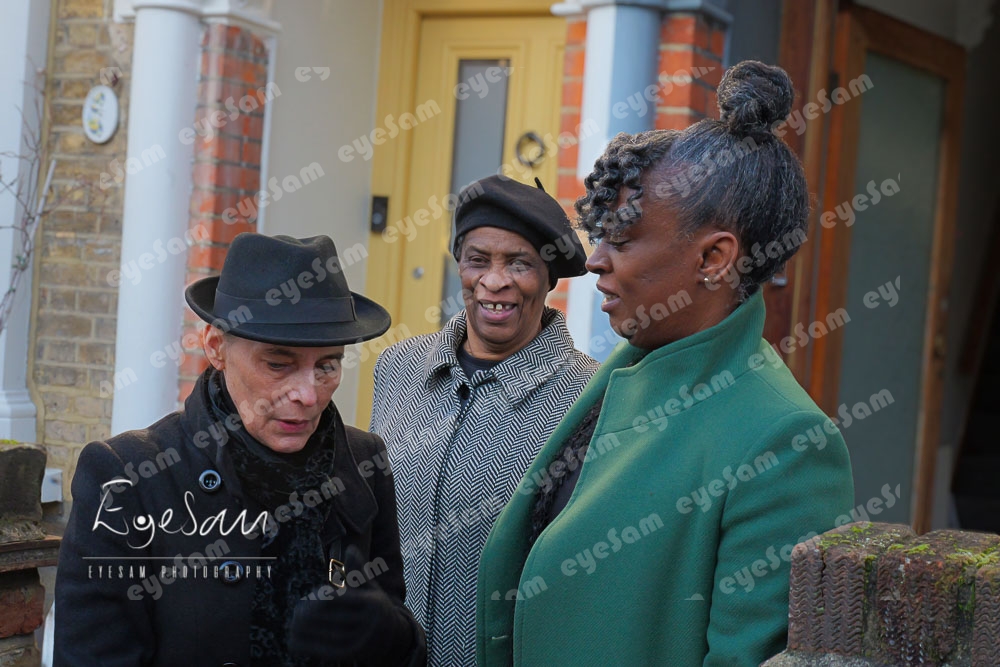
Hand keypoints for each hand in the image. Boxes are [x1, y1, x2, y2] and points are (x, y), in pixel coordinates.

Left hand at [289, 545, 413, 663]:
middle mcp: (369, 622)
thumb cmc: (376, 607)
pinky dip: (308, 646)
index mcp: (372, 602)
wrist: (393, 637)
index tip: (312, 595)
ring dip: (305, 630)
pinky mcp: (353, 654)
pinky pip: (326, 650)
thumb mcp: (371, 588)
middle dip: (309, 613)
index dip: (319, 596)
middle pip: (330, 617)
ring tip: (293, 624)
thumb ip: (358, 571)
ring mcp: (362, 640)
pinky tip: (294, 641)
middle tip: (297, 611)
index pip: (337, 598)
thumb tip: (350, 548)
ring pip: (326, 634)